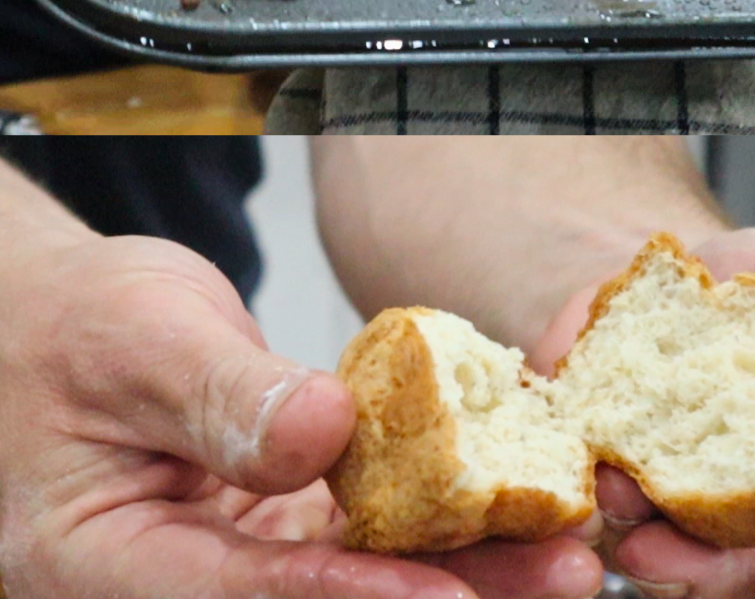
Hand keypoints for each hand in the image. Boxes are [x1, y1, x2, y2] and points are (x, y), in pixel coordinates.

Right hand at [0, 233, 601, 598]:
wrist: (48, 321)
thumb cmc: (68, 325)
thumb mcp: (135, 342)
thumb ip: (223, 395)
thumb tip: (323, 432)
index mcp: (111, 565)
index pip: (247, 593)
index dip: (356, 598)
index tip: (452, 591)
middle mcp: (179, 576)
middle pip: (324, 598)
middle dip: (449, 589)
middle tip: (564, 574)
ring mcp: (231, 548)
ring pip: (355, 568)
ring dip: (460, 556)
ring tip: (563, 548)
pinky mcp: (269, 513)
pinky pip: (354, 523)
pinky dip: (426, 508)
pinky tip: (501, 489)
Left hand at [531, 229, 754, 598]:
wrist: (707, 269)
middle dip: (713, 576)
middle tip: (656, 554)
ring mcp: (721, 512)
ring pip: (692, 564)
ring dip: (648, 544)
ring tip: (612, 494)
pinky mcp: (652, 485)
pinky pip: (627, 511)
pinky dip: (602, 497)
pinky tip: (586, 464)